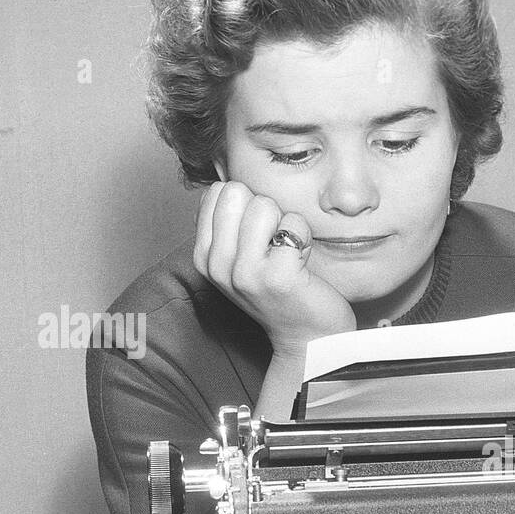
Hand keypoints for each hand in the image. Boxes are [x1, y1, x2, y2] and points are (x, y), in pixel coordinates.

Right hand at [193, 181, 355, 356]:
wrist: (309, 338)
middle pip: (237, 192)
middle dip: (265, 210)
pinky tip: (302, 264)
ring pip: (265, 205)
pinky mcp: (277, 277)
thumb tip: (228, 175)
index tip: (258, 239)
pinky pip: (295, 224)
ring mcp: (245, 273)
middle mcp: (218, 266)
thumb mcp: (242, 257)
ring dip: (286, 224)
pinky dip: (305, 238)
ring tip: (289, 255)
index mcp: (205, 256)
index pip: (217, 191)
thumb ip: (231, 222)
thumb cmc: (282, 290)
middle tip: (276, 246)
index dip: (247, 205)